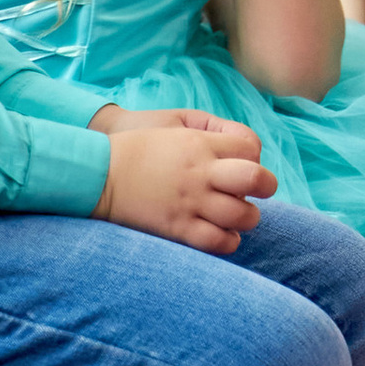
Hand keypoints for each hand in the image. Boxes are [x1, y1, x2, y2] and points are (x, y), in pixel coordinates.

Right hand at [95, 108, 275, 252]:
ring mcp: (190, 202)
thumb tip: (243, 144)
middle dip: (266, 185)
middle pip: (257, 179)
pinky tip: (224, 234)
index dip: (255, 156)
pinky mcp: (176, 227)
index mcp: (200, 144)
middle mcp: (201, 173)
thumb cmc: (137, 145)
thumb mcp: (175, 124)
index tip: (244, 162)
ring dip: (248, 217)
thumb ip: (211, 130)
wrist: (98, 174)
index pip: (252, 147)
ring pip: (243, 215)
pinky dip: (229, 241)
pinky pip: (217, 241)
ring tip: (239, 215)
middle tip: (259, 190)